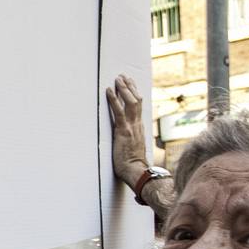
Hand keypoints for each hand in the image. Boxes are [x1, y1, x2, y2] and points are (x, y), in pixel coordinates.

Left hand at [105, 74, 149, 189]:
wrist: (136, 172)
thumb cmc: (133, 165)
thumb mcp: (133, 148)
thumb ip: (131, 140)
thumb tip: (127, 138)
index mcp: (139, 128)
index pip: (139, 106)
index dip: (135, 94)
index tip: (130, 84)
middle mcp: (137, 124)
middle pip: (137, 100)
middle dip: (130, 87)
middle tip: (123, 76)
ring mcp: (131, 127)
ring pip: (131, 102)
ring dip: (123, 89)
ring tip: (118, 79)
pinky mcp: (123, 131)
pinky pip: (118, 111)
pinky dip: (113, 99)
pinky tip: (109, 91)